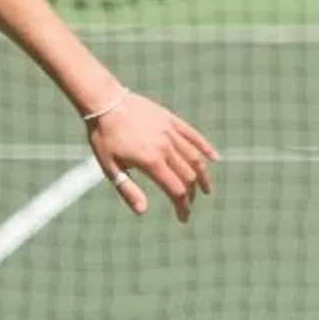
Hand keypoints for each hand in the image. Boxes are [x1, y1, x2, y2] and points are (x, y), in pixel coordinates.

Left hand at [84, 92, 220, 222]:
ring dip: (203, 176)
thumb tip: (143, 212)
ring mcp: (171, 132)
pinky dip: (206, 148)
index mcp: (151, 162)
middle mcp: (165, 147)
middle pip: (188, 177)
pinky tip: (214, 158)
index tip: (184, 217)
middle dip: (191, 195)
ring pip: (195, 158)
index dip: (183, 206)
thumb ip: (128, 190)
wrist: (105, 101)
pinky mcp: (171, 120)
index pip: (176, 190)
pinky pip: (194, 135)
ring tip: (207, 189)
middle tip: (188, 205)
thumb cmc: (104, 137)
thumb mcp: (110, 167)